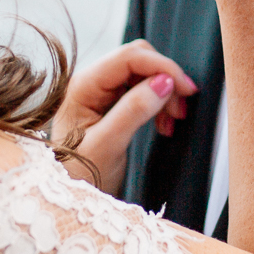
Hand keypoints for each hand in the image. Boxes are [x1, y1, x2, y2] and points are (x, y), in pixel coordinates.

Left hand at [53, 40, 196, 192]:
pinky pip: (140, 89)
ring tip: (172, 122)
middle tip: (180, 110)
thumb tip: (164, 82)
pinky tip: (163, 124)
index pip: (128, 58)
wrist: (68, 196)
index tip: (186, 88)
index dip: (161, 67)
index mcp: (82, 86)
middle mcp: (90, 81)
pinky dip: (157, 102)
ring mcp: (99, 91)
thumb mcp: (108, 145)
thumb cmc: (79, 174)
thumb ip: (134, 111)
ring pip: (142, 73)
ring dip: (163, 92)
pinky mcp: (109, 103)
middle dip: (164, 79)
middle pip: (137, 60)